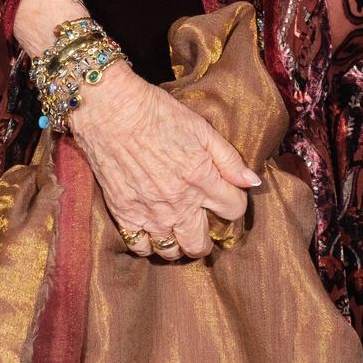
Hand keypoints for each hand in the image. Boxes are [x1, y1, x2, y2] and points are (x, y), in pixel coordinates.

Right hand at [68, 61, 260, 260]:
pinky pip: (140, 246)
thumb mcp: (200, 128)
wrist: (110, 111)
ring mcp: (150, 213)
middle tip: (202, 228)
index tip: (227, 198)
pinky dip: (147, 244)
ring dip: (178, 245)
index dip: (234, 204)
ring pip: (171, 251)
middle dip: (206, 239)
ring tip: (177, 232)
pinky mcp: (124, 214)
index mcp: (202, 180)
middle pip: (200, 244)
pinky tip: (150, 232)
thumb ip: (228, 158)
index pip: (234, 209)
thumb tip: (252, 182)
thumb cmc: (156, 113)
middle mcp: (178, 204)